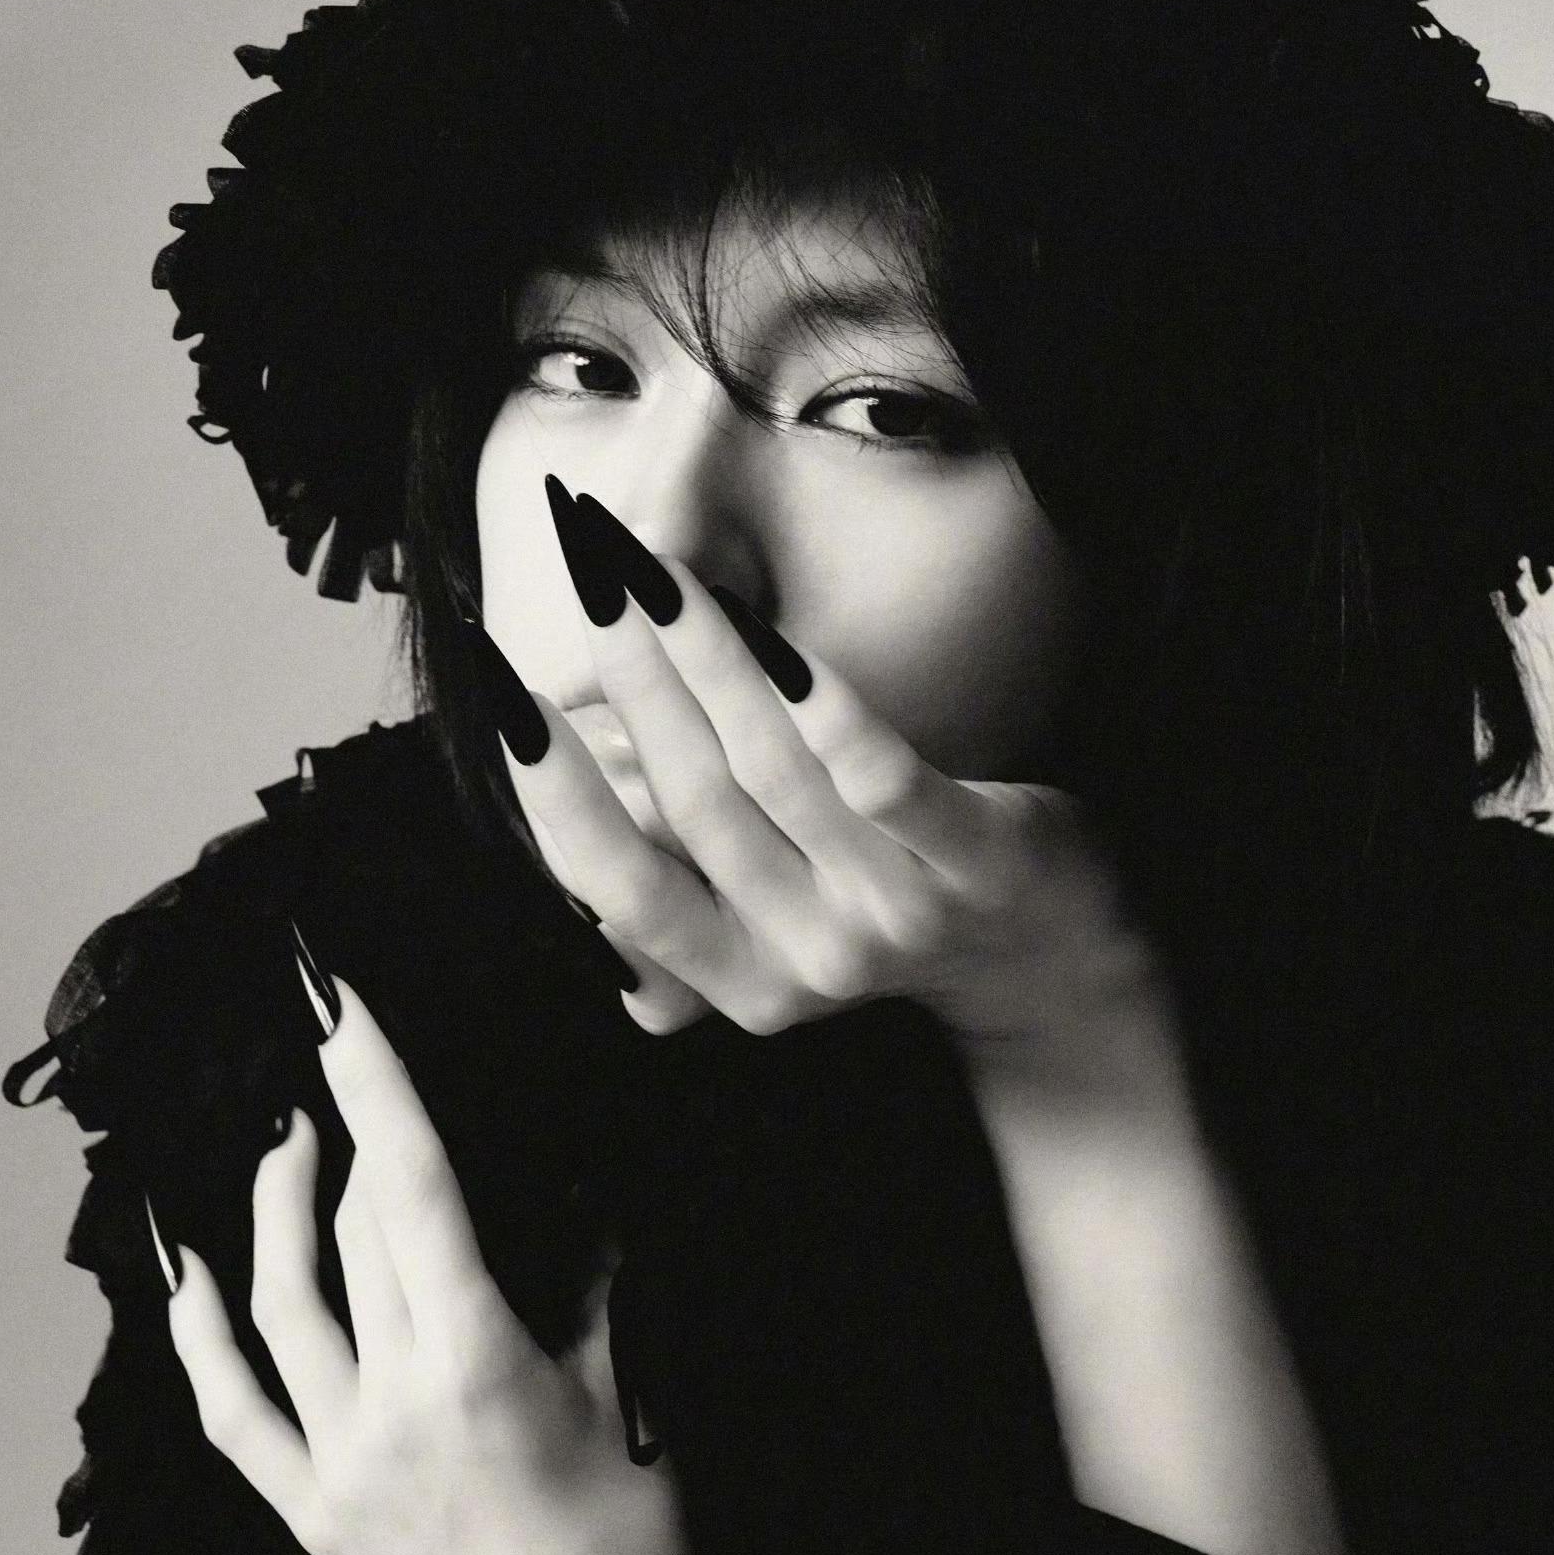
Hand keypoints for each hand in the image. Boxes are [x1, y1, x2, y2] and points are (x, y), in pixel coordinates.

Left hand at [157, 968, 733, 1554]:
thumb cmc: (639, 1531)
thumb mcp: (624, 1383)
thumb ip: (582, 1279)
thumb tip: (568, 1188)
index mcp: (480, 1365)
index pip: (414, 1191)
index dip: (376, 1087)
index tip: (340, 1006)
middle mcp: (395, 1409)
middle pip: (356, 1235)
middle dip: (353, 1137)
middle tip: (345, 1067)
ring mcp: (342, 1466)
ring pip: (283, 1306)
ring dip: (277, 1210)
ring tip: (286, 1143)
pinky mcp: (313, 1517)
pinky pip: (231, 1415)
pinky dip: (202, 1337)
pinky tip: (188, 1269)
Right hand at [492, 493, 1163, 1056]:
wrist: (1052, 956)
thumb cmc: (889, 910)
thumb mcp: (774, 925)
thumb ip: (674, 878)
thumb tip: (553, 797)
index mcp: (740, 982)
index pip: (619, 887)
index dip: (552, 796)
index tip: (501, 701)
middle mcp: (809, 961)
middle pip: (690, 807)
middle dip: (625, 682)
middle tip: (582, 580)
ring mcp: (895, 915)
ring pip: (770, 774)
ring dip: (700, 660)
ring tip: (648, 571)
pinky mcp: (974, 862)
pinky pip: (881, 776)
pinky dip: (818, 704)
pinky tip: (765, 634)